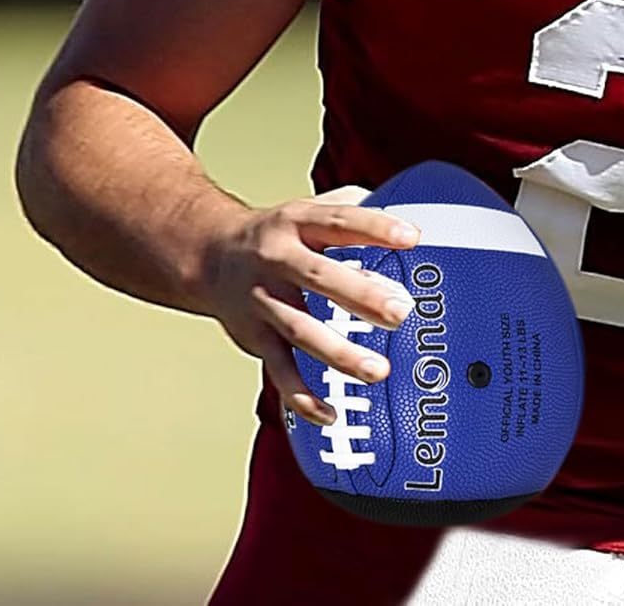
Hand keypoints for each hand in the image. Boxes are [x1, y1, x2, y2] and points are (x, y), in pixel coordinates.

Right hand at [196, 185, 420, 426]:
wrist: (211, 255)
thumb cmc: (278, 235)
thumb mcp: (310, 211)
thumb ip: (355, 215)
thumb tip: (408, 222)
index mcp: (298, 222)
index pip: (340, 221)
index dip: (376, 228)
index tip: (412, 238)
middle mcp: (278, 259)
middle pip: (319, 276)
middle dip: (360, 296)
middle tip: (399, 312)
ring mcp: (263, 300)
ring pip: (300, 329)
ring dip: (339, 353)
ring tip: (377, 370)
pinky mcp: (255, 338)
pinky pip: (279, 371)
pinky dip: (302, 396)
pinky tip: (331, 412)